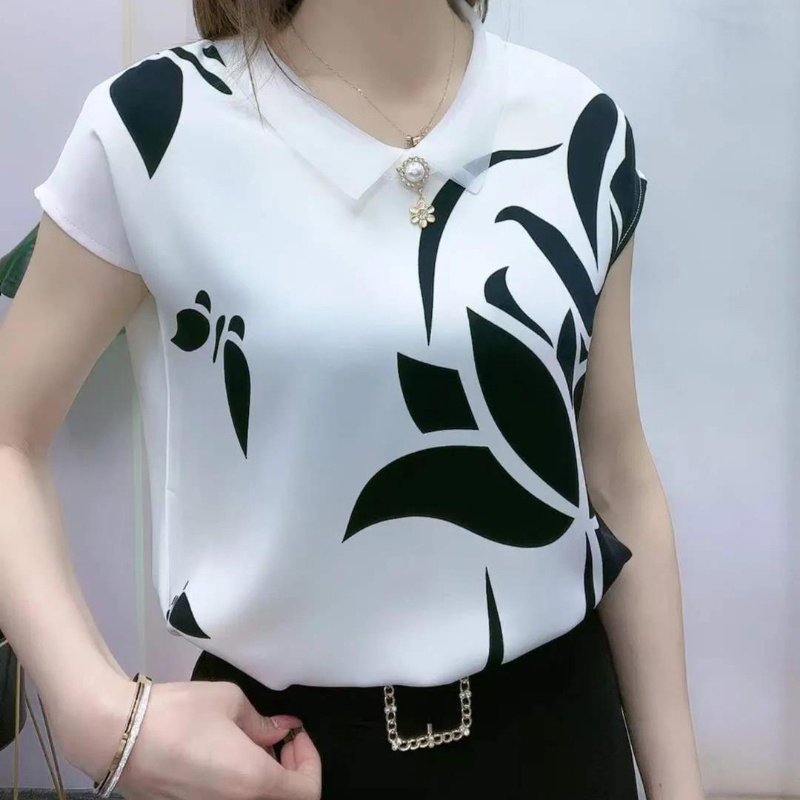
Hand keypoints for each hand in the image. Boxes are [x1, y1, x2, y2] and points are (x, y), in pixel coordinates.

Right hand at [56, 675, 321, 799]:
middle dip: (290, 770)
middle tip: (278, 739)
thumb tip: (283, 731)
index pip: (307, 792)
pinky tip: (228, 759)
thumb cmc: (179, 714)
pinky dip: (240, 787)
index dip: (310, 762)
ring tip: (252, 746)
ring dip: (265, 779)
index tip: (294, 734)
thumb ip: (263, 722)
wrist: (117, 737)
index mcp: (253, 783)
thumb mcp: (230, 702)